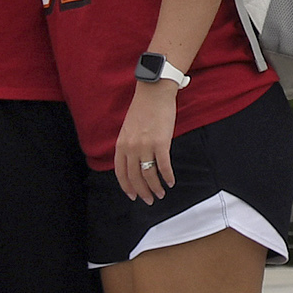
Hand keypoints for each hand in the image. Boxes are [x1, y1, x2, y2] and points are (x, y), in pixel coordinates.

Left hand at [113, 79, 181, 201]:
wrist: (154, 92)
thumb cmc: (143, 108)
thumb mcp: (128, 128)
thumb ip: (128, 145)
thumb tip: (133, 161)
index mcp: (121, 144)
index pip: (121, 173)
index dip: (127, 187)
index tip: (133, 196)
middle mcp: (131, 147)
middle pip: (135, 177)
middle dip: (142, 192)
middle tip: (149, 200)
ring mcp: (145, 145)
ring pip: (148, 174)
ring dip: (155, 187)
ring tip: (161, 194)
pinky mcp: (161, 142)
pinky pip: (163, 166)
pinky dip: (167, 176)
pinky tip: (171, 182)